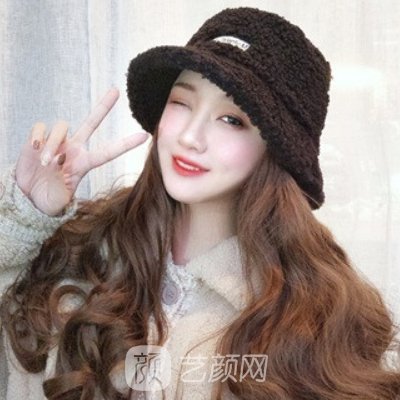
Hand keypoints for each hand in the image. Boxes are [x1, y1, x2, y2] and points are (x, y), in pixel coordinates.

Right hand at [15, 88, 149, 215]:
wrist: (29, 195)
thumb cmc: (49, 198)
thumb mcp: (60, 203)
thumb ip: (62, 196)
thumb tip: (62, 177)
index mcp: (85, 162)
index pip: (108, 151)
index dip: (126, 144)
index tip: (145, 136)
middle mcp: (74, 148)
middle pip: (91, 122)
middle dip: (103, 106)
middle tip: (116, 90)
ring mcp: (58, 141)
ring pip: (62, 127)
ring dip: (53, 145)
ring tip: (47, 164)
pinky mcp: (39, 137)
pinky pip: (41, 127)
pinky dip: (39, 138)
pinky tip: (36, 150)